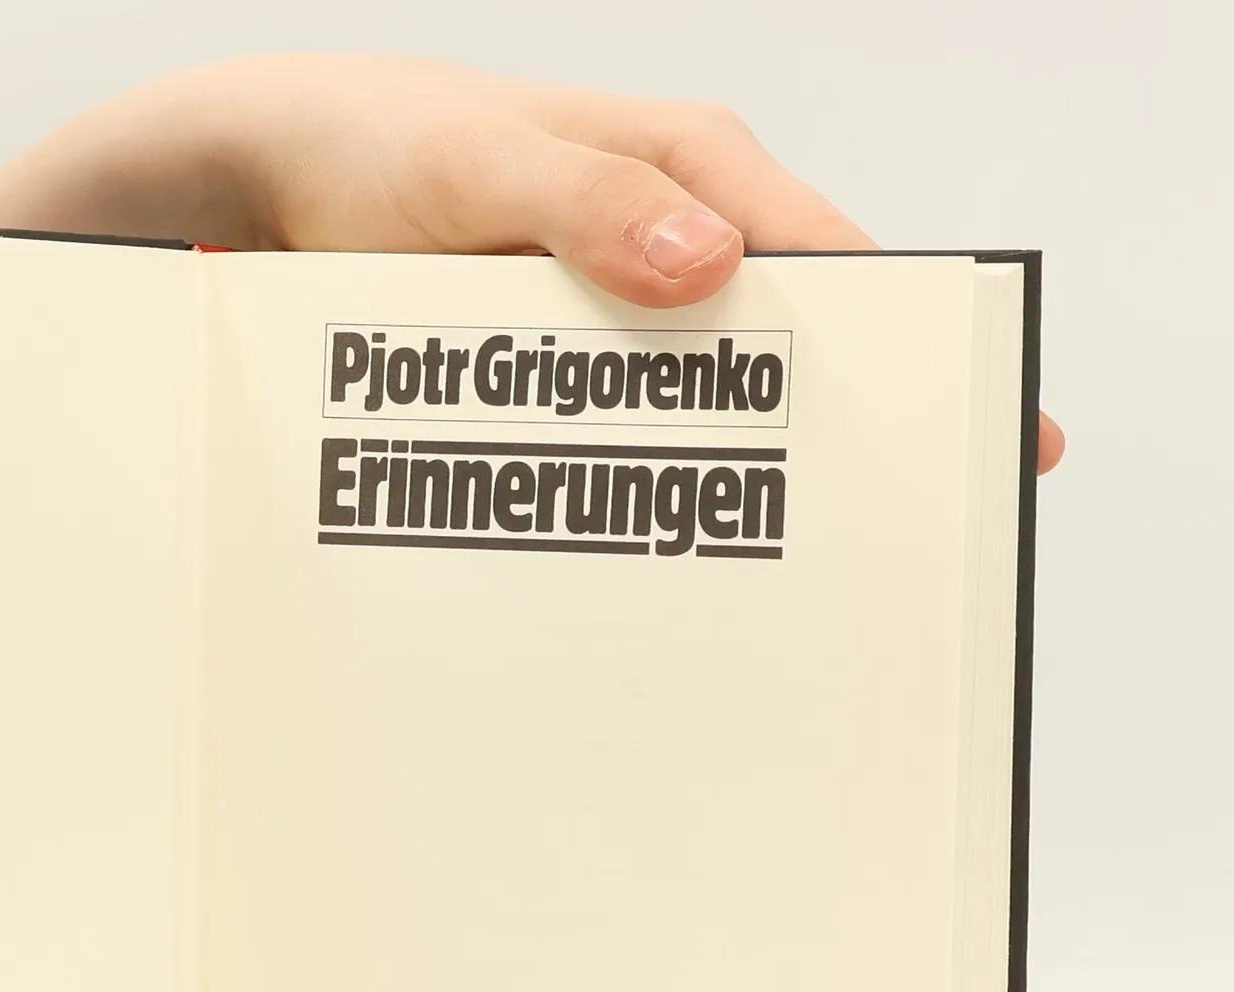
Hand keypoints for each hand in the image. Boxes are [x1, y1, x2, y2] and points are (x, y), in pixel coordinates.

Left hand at [0, 53, 1063, 473]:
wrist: (269, 182)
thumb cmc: (379, 143)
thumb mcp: (478, 165)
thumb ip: (584, 205)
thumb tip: (706, 267)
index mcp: (692, 172)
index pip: (834, 264)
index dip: (911, 350)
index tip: (978, 434)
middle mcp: (669, 247)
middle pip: (780, 354)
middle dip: (826, 442)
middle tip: (871, 552)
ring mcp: (612, 321)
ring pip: (696, 411)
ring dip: (718, 488)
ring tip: (760, 592)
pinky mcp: (549, 374)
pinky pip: (610, 437)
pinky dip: (625, 491)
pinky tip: (631, 561)